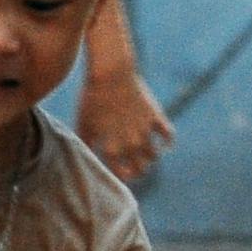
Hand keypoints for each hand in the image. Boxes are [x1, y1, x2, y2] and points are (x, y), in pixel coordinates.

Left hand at [75, 66, 172, 185]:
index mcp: (111, 148)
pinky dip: (168, 142)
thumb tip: (85, 156)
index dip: (122, 176)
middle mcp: (130, 144)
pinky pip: (168, 136)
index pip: (121, 174)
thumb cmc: (92, 98)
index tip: (121, 174)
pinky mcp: (155, 117)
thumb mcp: (83, 123)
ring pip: (154, 156)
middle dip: (137, 171)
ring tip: (146, 156)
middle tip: (135, 168)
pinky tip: (164, 143)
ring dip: (150, 158)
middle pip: (140, 169)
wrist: (110, 74)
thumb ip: (86, 143)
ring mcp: (145, 131)